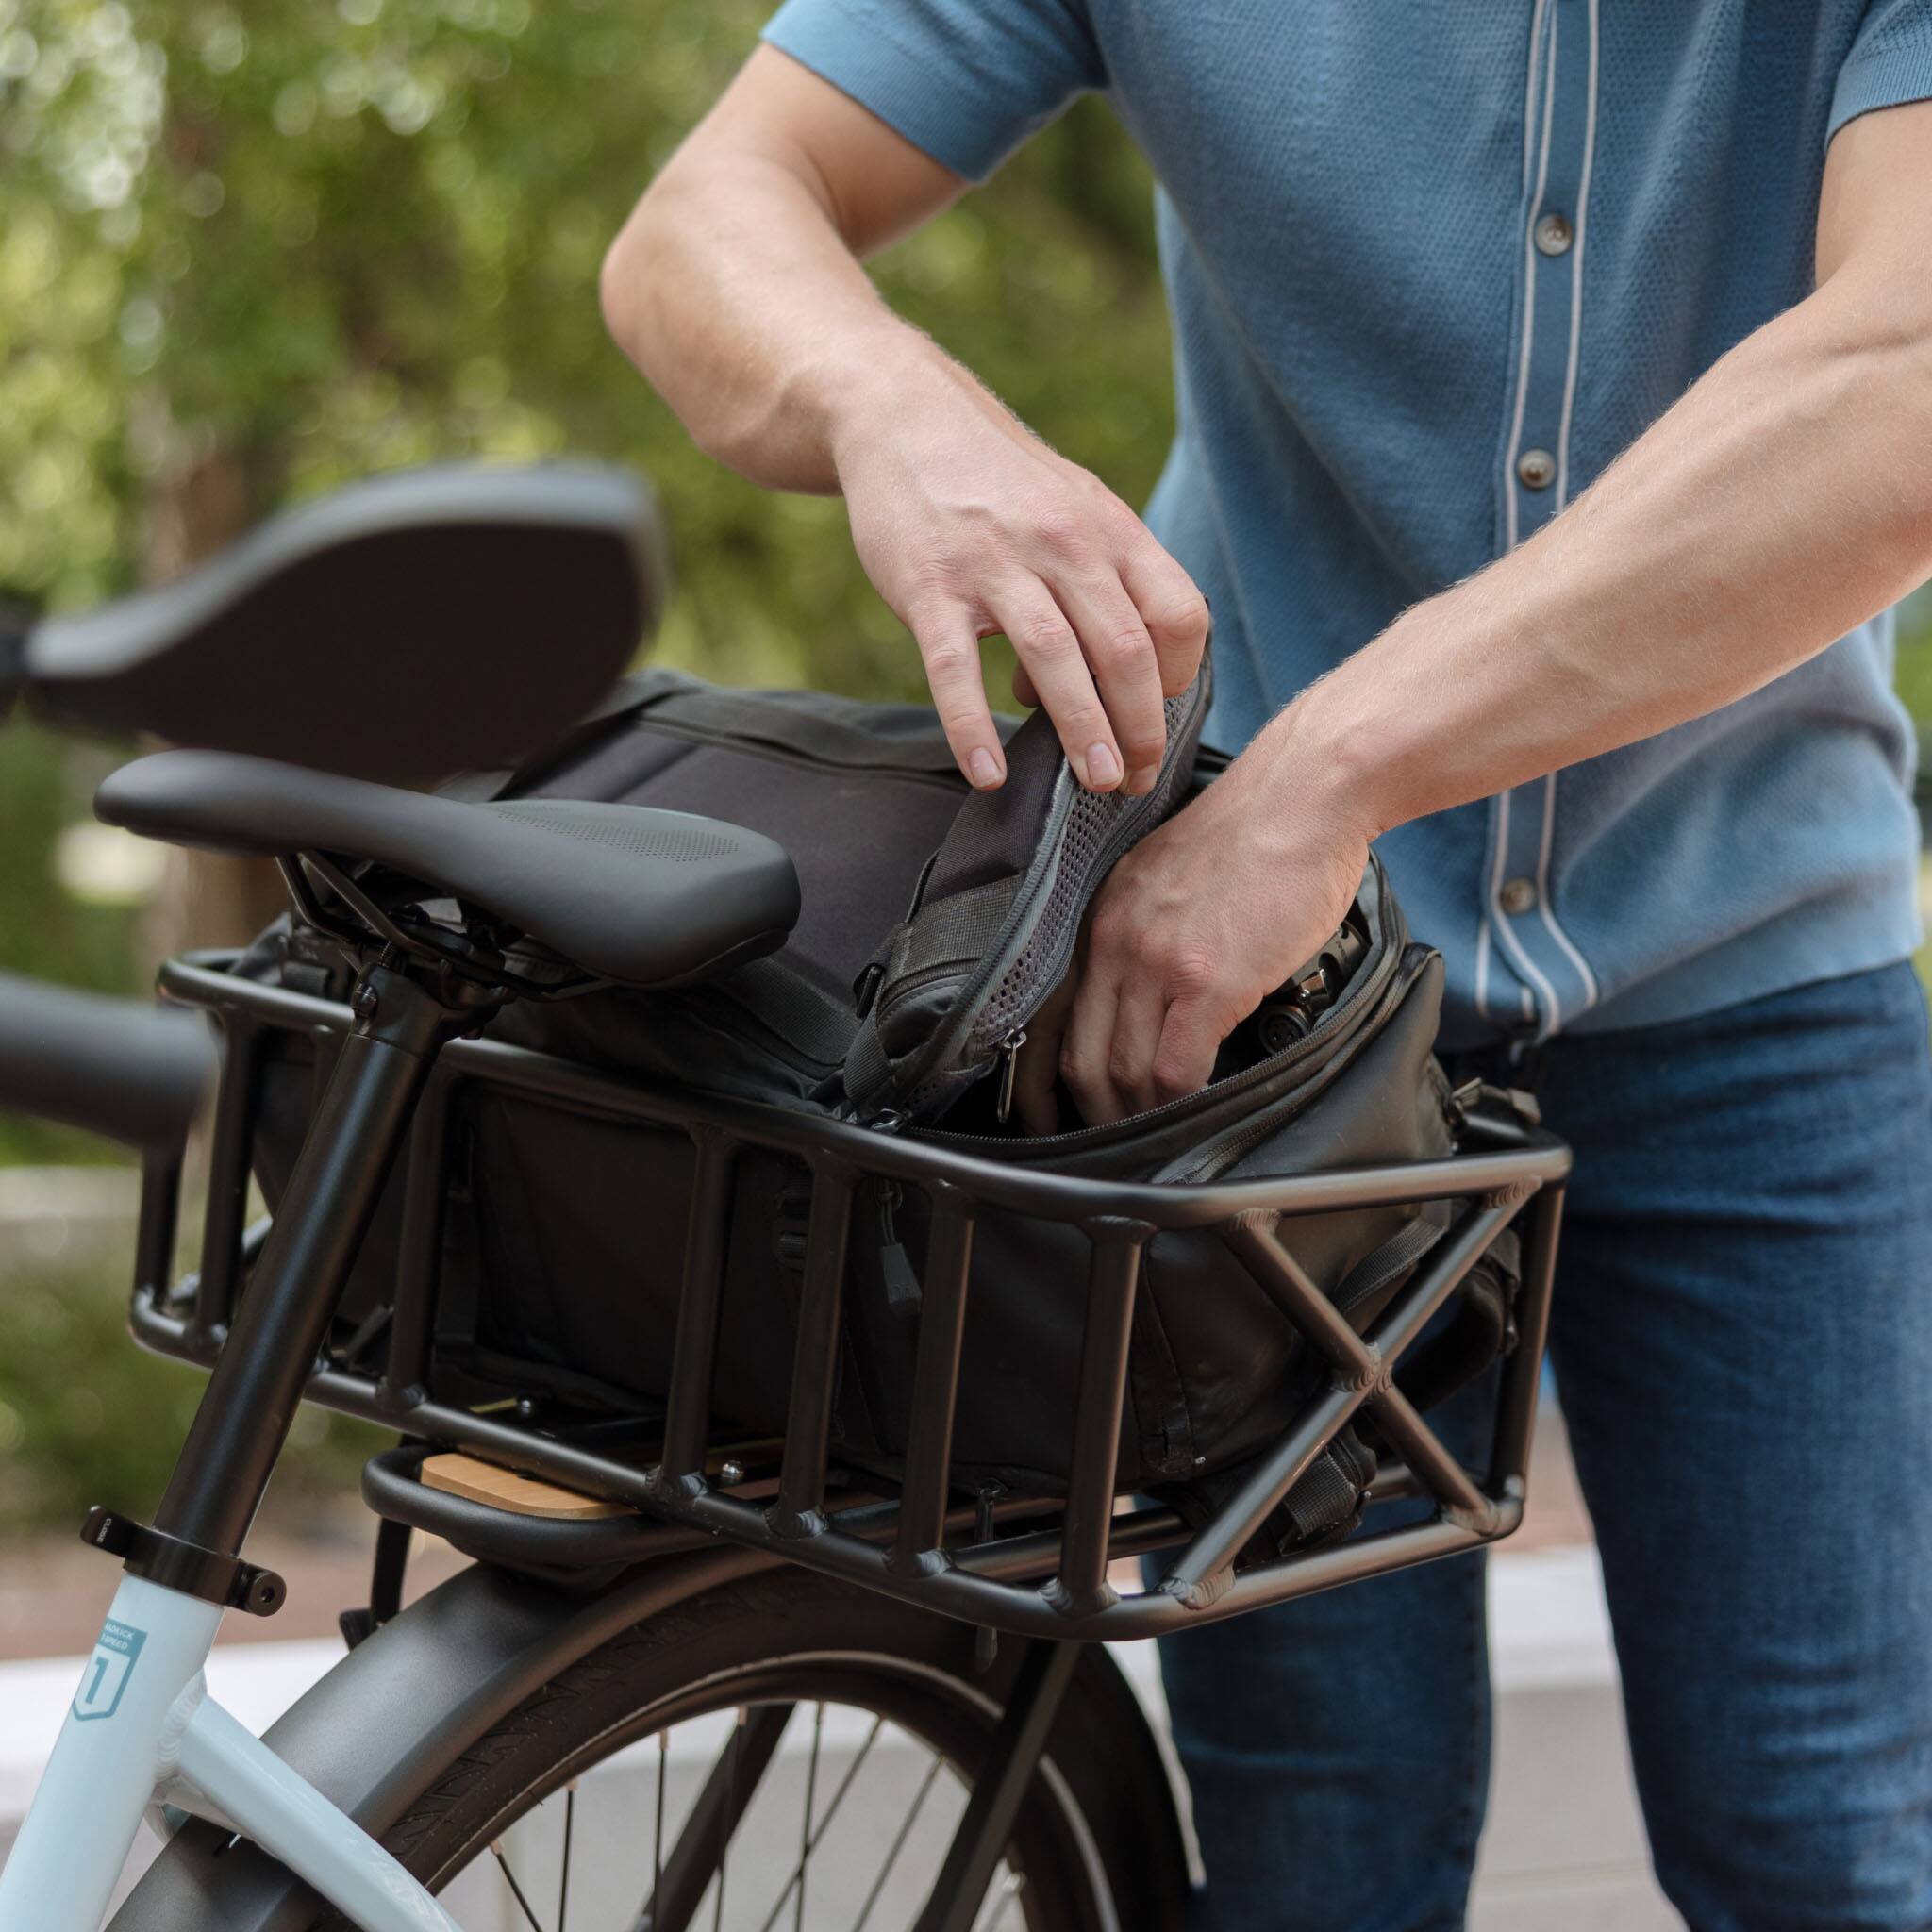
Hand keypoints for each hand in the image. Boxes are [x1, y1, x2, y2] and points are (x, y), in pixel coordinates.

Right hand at [833, 353, 1208, 793]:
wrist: (903, 416)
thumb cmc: (997, 482)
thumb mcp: (1073, 511)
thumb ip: (1104, 586)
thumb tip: (1111, 685)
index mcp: (1109, 531)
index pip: (1178, 613)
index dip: (1180, 676)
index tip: (1158, 717)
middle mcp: (1063, 544)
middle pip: (1125, 648)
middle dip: (1139, 727)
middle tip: (1133, 780)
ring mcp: (995, 564)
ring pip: (1055, 658)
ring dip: (1082, 730)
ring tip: (1092, 783)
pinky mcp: (930, 585)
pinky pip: (956, 668)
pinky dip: (971, 727)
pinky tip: (986, 773)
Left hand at [1012, 714, 1371, 1132]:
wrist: (1307, 794)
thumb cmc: (1258, 834)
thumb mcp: (1170, 878)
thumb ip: (1148, 935)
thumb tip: (1154, 1001)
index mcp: (1101, 917)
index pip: (1051, 1015)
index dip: (1046, 1079)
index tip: (1052, 1113)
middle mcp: (1114, 939)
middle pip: (1081, 1056)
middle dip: (1092, 1114)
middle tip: (1111, 1144)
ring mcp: (1157, 961)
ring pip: (1123, 1071)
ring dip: (1138, 1117)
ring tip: (1159, 1138)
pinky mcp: (1208, 980)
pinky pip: (1175, 1069)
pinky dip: (1180, 1104)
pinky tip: (1196, 1113)